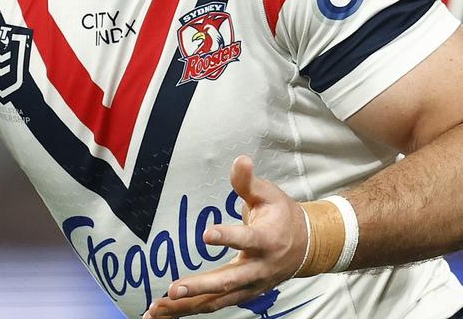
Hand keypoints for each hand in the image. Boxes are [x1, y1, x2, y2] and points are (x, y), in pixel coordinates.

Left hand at [143, 155, 306, 317]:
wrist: (306, 247)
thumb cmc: (282, 217)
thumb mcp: (269, 194)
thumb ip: (248, 182)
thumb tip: (240, 159)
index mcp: (266, 240)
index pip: (246, 240)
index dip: (228, 237)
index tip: (206, 234)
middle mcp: (258, 269)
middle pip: (228, 281)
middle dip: (200, 287)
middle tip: (174, 288)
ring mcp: (249, 287)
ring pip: (216, 301)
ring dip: (186, 306)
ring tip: (157, 308)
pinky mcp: (241, 295)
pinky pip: (213, 306)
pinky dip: (188, 310)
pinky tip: (164, 313)